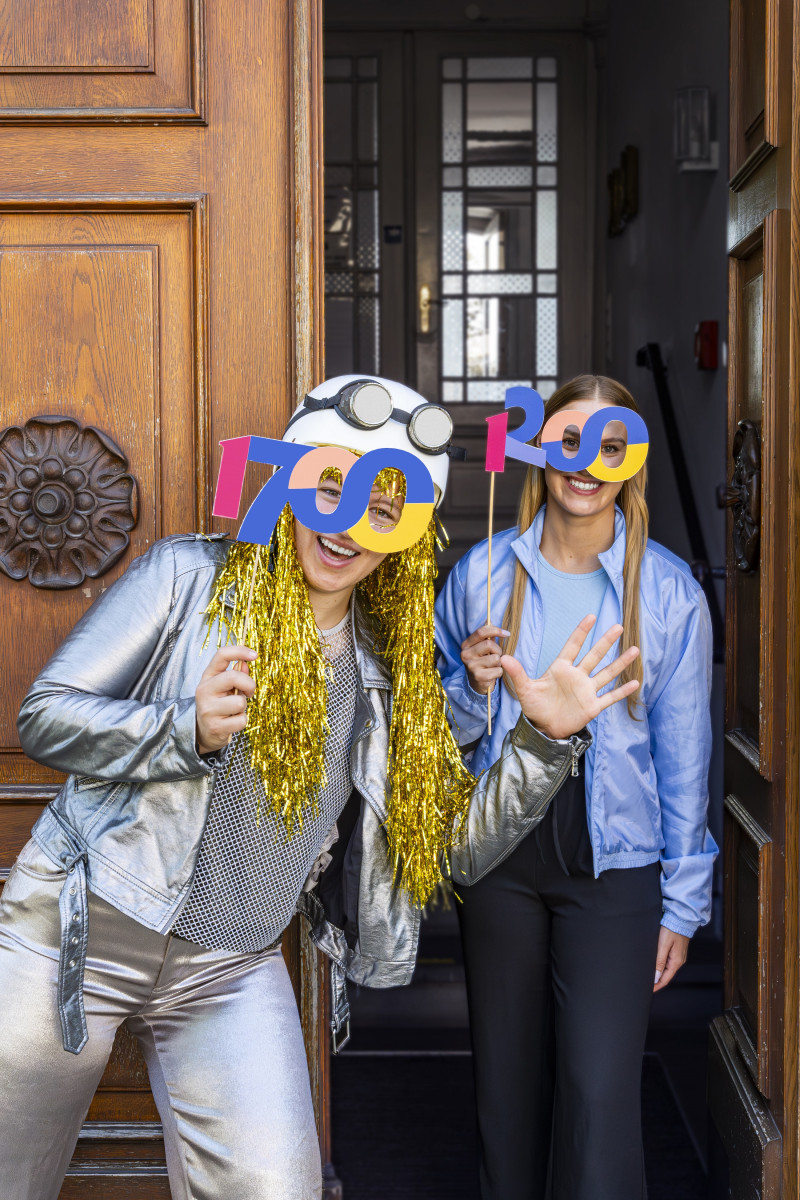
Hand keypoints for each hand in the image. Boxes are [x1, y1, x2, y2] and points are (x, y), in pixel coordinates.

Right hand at [195, 645, 255, 755]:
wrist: (204, 732)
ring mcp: (208, 709)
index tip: (254, 655)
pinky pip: (241, 720)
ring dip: (243, 707)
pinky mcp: (215, 726)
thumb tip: (245, 664)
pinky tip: (232, 722)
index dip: (239, 651)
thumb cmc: (218, 705)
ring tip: (234, 710)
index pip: (221, 655)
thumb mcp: (224, 687)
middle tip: (249, 693)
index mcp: (207, 677)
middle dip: (249, 684)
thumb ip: (235, 674)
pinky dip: (241, 721)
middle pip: (233, 677)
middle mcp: (204, 691)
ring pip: (240, 702)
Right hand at [461, 624, 510, 694]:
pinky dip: (499, 672)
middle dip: (498, 650)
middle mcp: (465, 654)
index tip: (507, 633)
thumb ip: (486, 636)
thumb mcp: (481, 648)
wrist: (476, 683)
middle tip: (496, 656)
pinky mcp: (478, 677)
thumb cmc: (482, 662)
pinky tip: (492, 674)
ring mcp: (471, 666)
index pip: (481, 631)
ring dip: (499, 663)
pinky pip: (498, 670)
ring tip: (492, 666)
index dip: (496, 630)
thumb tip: (492, 622)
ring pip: (496, 658)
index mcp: (466, 645)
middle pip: (490, 644)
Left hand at [501, 614, 638, 739]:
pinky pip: (610, 697)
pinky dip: (622, 691)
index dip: (581, 631)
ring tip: (635, 649)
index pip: (573, 646)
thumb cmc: (534, 706)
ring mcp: (586, 691)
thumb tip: (503, 658)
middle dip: (606, 641)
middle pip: (594, 655)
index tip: (591, 616)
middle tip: (618, 626)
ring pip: (606, 673)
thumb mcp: (524, 689)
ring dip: (620, 662)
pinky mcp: (592, 706)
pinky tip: (635, 682)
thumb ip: (517, 673)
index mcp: (561, 669)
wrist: (543, 728)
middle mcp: (577, 676)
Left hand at [653, 927, 688, 991]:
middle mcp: (679, 960)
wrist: (680, 918)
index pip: (666, 979)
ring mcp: (678, 956)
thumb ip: (659, 961)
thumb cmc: (672, 930)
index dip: (657, 985)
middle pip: (667, 975)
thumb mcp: (663, 946)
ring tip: (650, 977)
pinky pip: (668, 962)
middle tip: (647, 984)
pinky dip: (662, 967)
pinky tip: (656, 966)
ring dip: (659, 974)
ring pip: (667, 969)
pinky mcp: (676, 950)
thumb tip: (656, 977)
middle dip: (657, 981)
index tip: (649, 990)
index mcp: (676, 962)